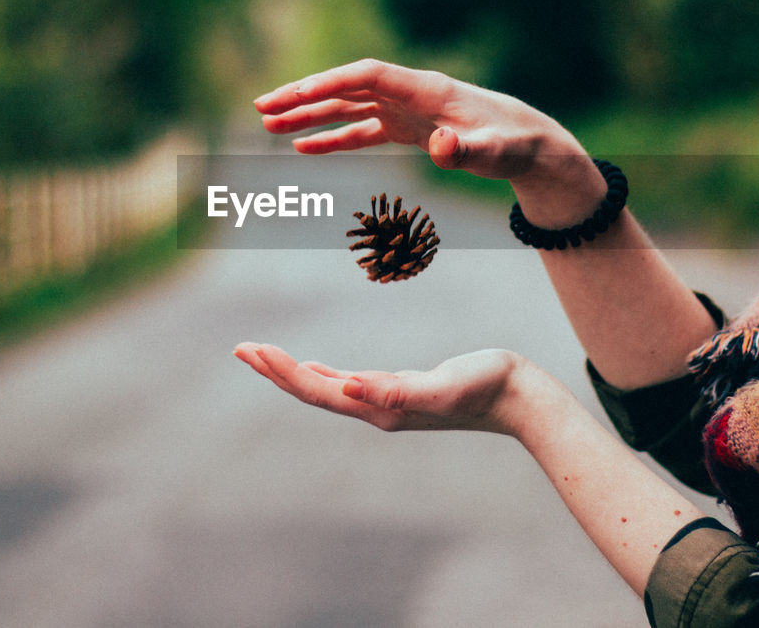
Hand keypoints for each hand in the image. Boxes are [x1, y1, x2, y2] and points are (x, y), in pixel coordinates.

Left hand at [233, 342, 529, 434]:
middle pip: (313, 391)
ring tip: (263, 357)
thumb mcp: (442, 385)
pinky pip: (349, 385)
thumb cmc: (484, 386)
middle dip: (276, 371)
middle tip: (240, 349)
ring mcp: (387, 403)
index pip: (318, 390)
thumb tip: (350, 387)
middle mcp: (376, 408)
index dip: (283, 372)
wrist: (518, 399)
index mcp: (379, 406)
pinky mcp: (400, 392)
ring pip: (327, 389)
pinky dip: (324, 376)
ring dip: (293, 373)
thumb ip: (397, 390)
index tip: (252, 350)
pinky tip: (317, 372)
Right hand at [253, 58, 584, 182]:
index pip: (367, 76)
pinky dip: (333, 137)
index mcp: (425, 89)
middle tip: (262, 108)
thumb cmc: (514, 144)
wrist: (530, 144)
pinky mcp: (406, 128)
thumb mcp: (496, 151)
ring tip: (268, 126)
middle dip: (303, 96)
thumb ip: (469, 150)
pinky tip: (303, 148)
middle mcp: (409, 93)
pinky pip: (361, 129)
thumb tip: (443, 150)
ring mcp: (405, 109)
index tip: (294, 95)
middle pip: (346, 86)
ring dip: (309, 115)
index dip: (330, 82)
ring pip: (347, 106)